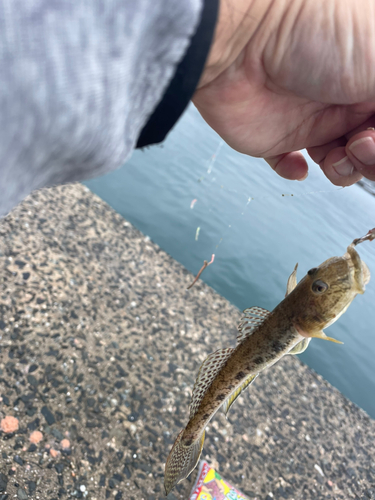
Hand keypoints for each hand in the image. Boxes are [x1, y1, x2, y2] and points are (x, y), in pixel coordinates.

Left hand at [193, 0, 374, 185]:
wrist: (243, 39)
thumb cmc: (312, 31)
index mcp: (372, 73)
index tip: (372, 135)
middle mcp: (345, 95)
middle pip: (369, 144)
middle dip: (369, 158)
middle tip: (355, 146)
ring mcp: (309, 117)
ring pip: (338, 161)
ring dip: (342, 169)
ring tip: (331, 157)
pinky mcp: (275, 135)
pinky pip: (288, 163)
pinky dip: (295, 170)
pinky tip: (298, 163)